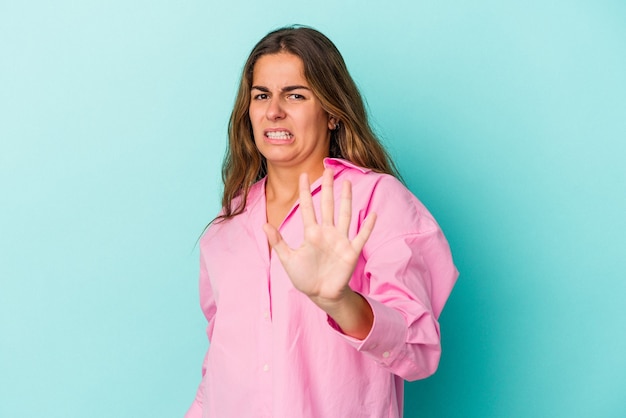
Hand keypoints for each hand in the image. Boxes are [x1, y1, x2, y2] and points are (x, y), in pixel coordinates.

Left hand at [263, 169, 376, 336]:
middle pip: (327, 205)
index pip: (307, 207)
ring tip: (347, 183)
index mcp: (311, 233)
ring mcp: (340, 240)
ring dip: (346, 200)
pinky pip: (361, 236)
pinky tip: (372, 214)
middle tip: (327, 169)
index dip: (305, 191)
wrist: (321, 295)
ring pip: (345, 215)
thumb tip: (264, 224)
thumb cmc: (304, 277)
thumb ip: (278, 242)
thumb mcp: (287, 259)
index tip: (303, 174)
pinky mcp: (351, 252)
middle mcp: (327, 232)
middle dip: (327, 188)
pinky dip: (367, 226)